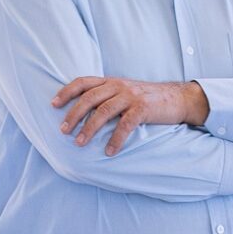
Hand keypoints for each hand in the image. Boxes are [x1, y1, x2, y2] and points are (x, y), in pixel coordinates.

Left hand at [53, 76, 208, 152]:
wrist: (178, 98)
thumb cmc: (149, 99)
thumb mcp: (125, 92)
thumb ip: (107, 97)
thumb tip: (85, 112)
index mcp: (111, 81)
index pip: (83, 82)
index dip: (67, 92)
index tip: (53, 104)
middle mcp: (118, 86)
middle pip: (89, 98)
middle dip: (73, 114)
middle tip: (63, 131)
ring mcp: (131, 96)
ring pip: (103, 111)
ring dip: (89, 128)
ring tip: (79, 143)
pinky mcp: (143, 109)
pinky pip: (125, 125)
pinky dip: (115, 139)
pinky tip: (109, 152)